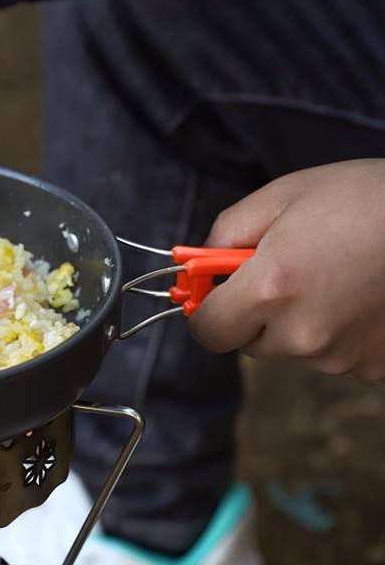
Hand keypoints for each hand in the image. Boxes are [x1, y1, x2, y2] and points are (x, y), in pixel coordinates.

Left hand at [189, 159, 384, 380]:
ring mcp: (341, 357)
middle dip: (253, 313)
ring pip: (290, 349)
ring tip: (332, 276)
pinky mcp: (371, 367)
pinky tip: (358, 295)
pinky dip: (333, 332)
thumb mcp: (282, 196)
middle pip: (248, 343)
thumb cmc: (365, 198)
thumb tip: (197, 267)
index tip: (214, 293)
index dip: (206, 311)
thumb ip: (225, 234)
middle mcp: (303, 335)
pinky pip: (330, 355)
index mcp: (271, 290)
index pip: (208, 332)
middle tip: (284, 271)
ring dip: (295, 322)